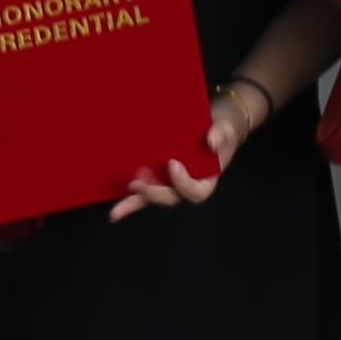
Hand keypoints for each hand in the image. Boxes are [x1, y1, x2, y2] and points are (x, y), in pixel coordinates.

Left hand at [112, 78, 266, 217]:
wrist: (212, 126)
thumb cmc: (220, 130)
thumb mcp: (225, 129)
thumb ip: (221, 134)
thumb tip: (211, 141)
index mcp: (206, 180)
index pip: (196, 191)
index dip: (183, 182)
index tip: (173, 163)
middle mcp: (186, 186)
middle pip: (170, 197)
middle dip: (154, 193)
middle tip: (139, 183)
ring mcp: (170, 184)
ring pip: (153, 198)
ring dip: (136, 201)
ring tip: (118, 208)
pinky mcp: (157, 179)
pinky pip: (143, 193)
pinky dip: (129, 202)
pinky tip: (115, 213)